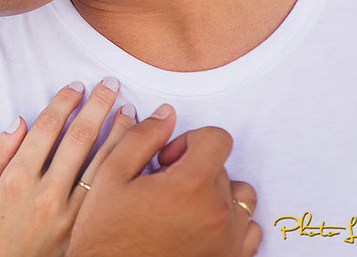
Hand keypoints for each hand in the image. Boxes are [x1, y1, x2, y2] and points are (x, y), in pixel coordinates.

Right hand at [0, 78, 135, 256]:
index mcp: (17, 180)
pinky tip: (138, 151)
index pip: (46, 128)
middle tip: (110, 83)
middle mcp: (46, 193)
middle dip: (97, 105)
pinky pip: (112, 192)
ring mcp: (71, 214)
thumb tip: (19, 122)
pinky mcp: (88, 230)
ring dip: (118, 131)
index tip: (76, 85)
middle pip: (79, 137)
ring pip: (102, 162)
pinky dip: (128, 167)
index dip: (63, 102)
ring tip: (129, 107)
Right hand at [66, 108, 261, 256]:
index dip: (190, 140)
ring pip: (240, 197)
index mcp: (190, 186)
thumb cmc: (107, 234)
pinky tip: (200, 227)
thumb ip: (141, 137)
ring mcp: (228, 242)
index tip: (167, 159)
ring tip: (184, 206)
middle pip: (223, 167)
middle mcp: (217, 214)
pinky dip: (230, 223)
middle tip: (161, 187)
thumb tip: (166, 114)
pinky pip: (249, 231)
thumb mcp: (110, 175)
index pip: (218, 139)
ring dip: (216, 194)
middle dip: (194, 168)